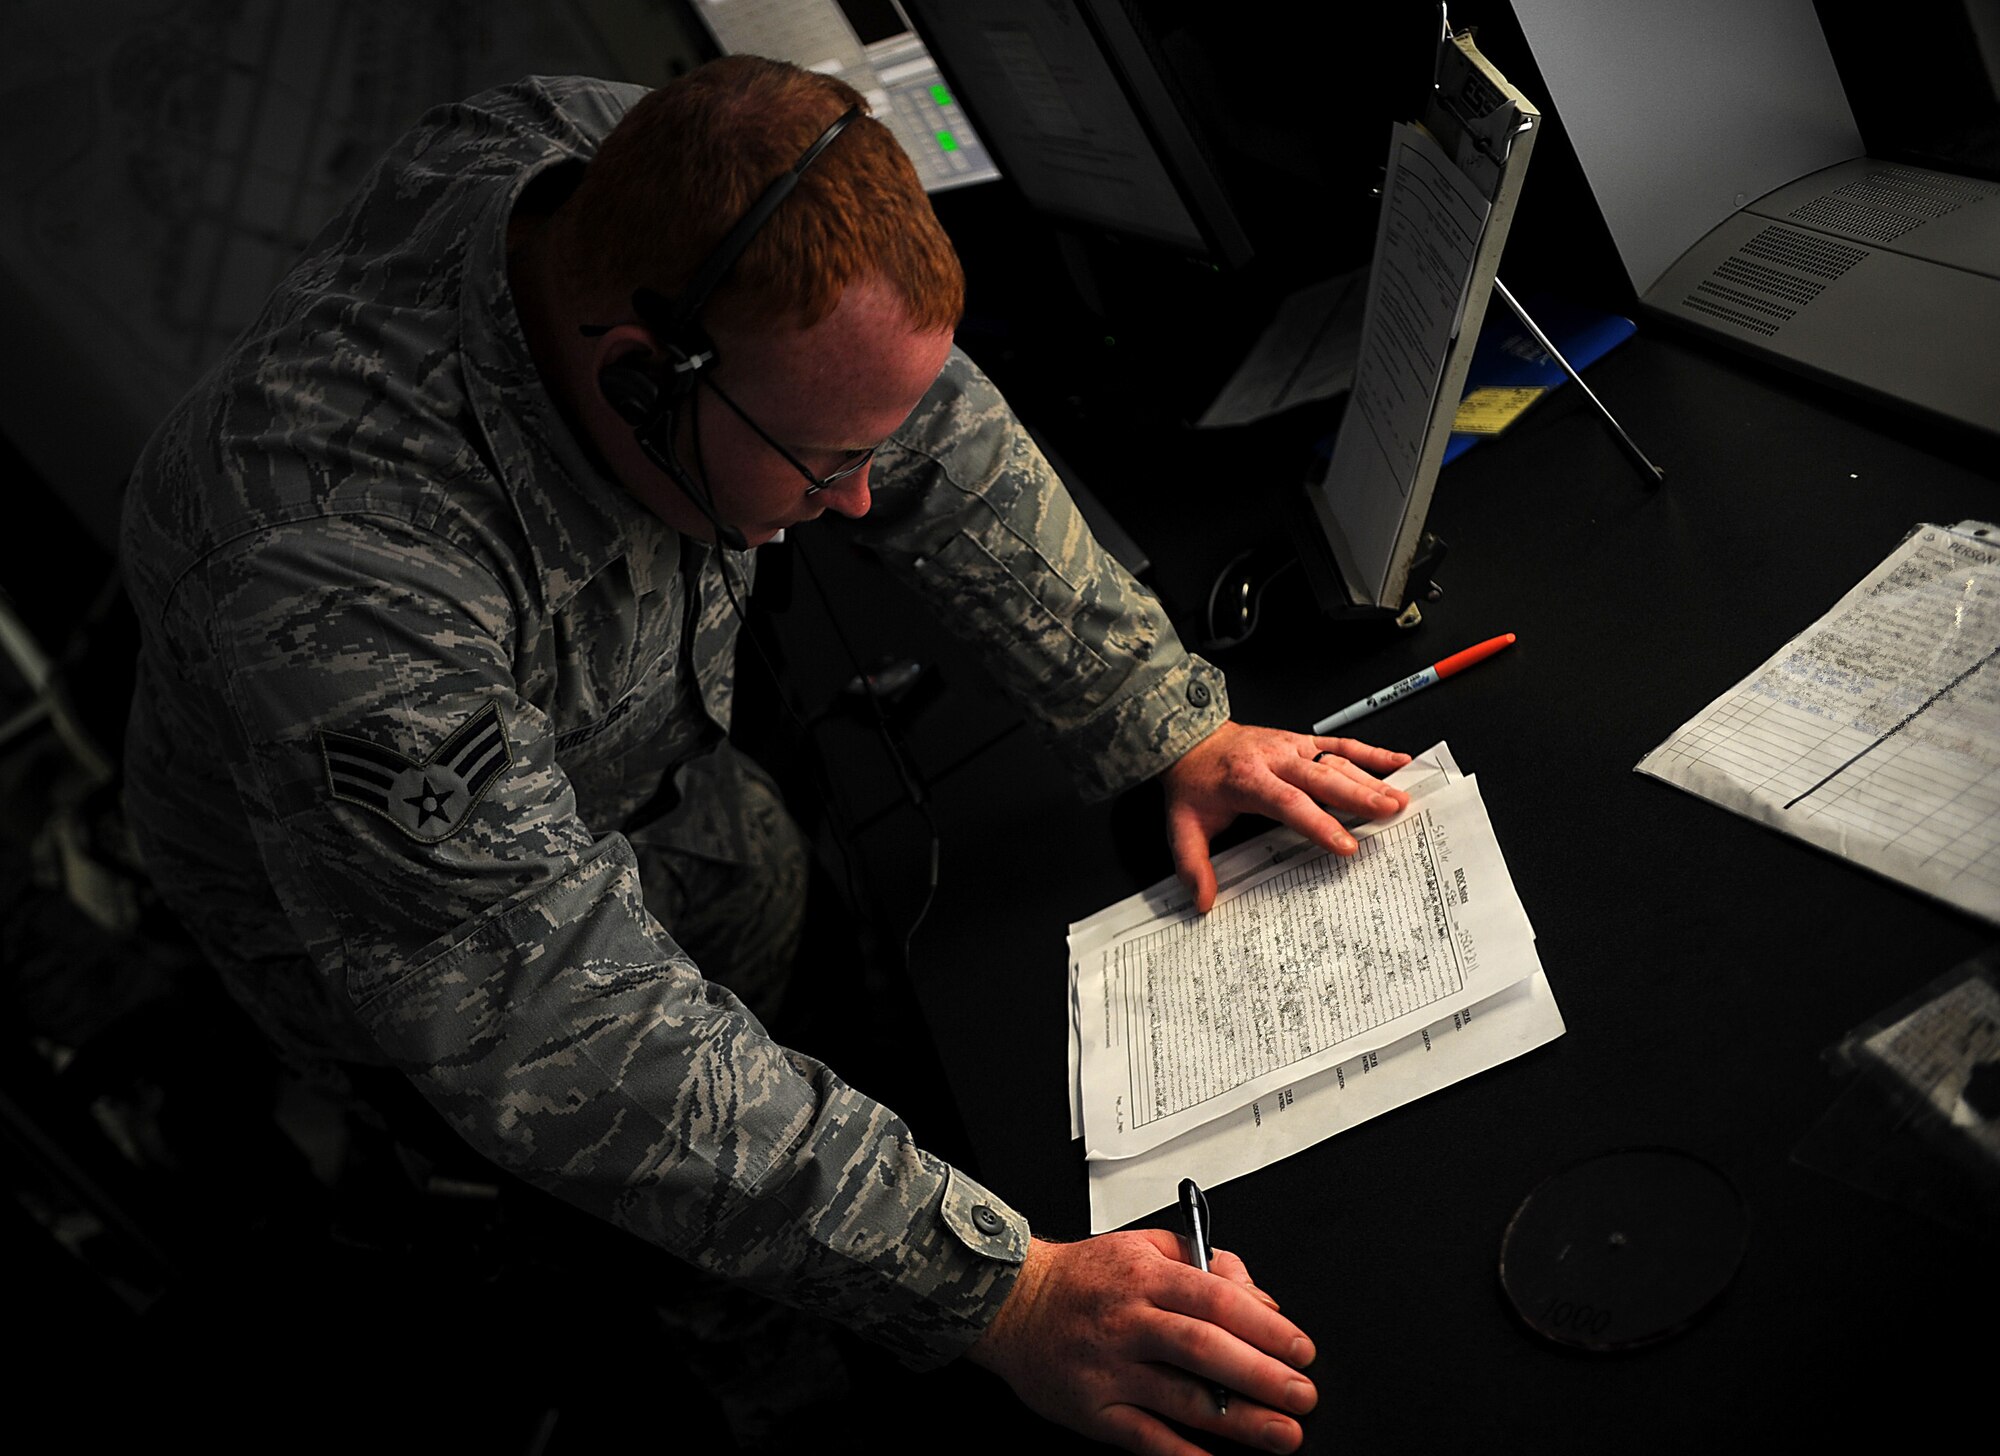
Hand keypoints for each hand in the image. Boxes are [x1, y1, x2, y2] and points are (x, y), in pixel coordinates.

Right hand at [967, 1232, 1316, 1454]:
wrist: (1013, 1303)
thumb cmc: (1085, 1278)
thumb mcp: (1145, 1246)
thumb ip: (1207, 1263)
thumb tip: (1262, 1300)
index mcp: (1146, 1277)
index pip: (1217, 1300)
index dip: (1266, 1327)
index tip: (1300, 1349)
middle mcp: (1129, 1321)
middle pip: (1204, 1349)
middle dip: (1262, 1376)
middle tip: (1302, 1395)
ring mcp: (1110, 1368)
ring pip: (1182, 1397)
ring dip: (1239, 1421)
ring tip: (1282, 1434)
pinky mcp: (1094, 1409)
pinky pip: (1146, 1437)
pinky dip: (1185, 1454)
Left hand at [1162, 722, 1411, 912]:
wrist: (1191, 739)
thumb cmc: (1195, 782)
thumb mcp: (1183, 825)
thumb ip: (1193, 864)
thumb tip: (1204, 900)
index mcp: (1247, 779)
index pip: (1288, 802)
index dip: (1318, 822)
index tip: (1345, 844)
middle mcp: (1274, 759)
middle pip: (1321, 778)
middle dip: (1358, 795)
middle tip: (1389, 813)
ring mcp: (1291, 747)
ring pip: (1336, 761)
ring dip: (1370, 778)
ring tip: (1399, 799)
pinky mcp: (1302, 742)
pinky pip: (1340, 743)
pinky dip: (1370, 752)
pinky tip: (1397, 762)